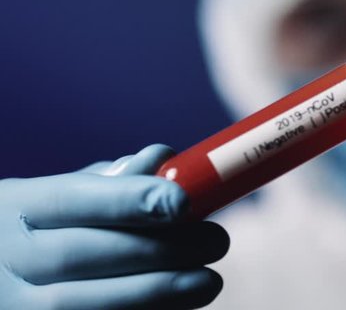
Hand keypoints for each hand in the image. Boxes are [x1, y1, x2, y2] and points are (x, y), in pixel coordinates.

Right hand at [0, 144, 229, 308]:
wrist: (7, 274)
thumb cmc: (51, 227)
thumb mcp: (67, 196)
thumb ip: (114, 182)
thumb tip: (161, 158)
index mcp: (15, 206)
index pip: (69, 199)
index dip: (127, 200)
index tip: (182, 202)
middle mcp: (8, 257)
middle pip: (82, 255)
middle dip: (158, 250)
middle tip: (216, 240)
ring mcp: (15, 304)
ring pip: (86, 304)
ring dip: (158, 292)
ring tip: (208, 280)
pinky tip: (180, 303)